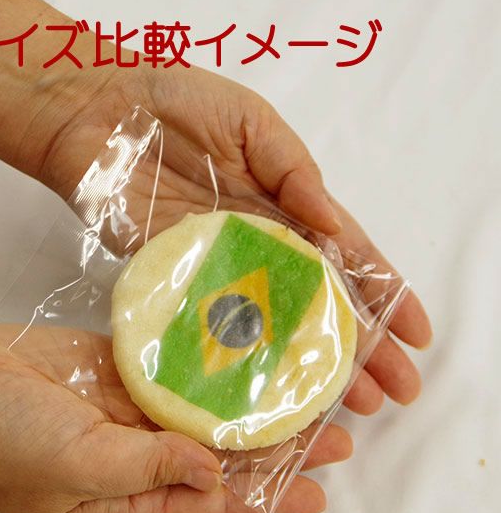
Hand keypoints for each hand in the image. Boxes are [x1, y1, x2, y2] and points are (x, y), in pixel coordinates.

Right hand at [0, 326, 350, 512]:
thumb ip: (144, 468)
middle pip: (221, 452)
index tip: (319, 492)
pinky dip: (207, 361)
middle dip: (276, 446)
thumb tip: (212, 472)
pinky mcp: (117, 364)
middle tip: (335, 432)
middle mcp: (139, 450)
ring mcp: (129, 403)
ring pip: (204, 406)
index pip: (215, 503)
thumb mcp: (72, 466)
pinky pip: (172, 364)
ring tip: (302, 390)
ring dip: (249, 401)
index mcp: (129, 491)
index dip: (267, 499)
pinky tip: (243, 351)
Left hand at [35, 61, 431, 417]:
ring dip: (307, 365)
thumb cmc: (177, 105)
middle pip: (316, 303)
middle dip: (358, 347)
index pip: (347, 256)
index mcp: (285, 204)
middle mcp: (259, 245)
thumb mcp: (250, 124)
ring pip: (272, 325)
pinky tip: (265, 392)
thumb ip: (293, 171)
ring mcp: (218, 269)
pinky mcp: (174, 282)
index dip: (384, 295)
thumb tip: (336, 226)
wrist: (98, 116)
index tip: (416, 336)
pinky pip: (213, 324)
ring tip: (342, 407)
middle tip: (390, 393)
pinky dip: (241, 358)